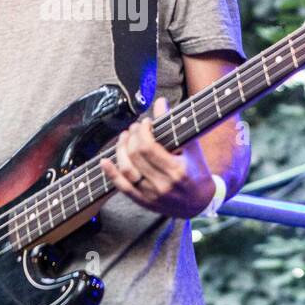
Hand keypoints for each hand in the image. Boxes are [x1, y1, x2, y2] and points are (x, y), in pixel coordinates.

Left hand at [99, 96, 215, 218]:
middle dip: (131, 137)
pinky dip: (111, 173)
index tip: (146, 123)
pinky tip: (104, 161)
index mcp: (177, 170)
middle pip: (135, 155)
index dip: (142, 131)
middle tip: (134, 128)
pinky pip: (122, 187)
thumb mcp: (191, 147)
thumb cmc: (197, 171)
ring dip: (120, 150)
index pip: (148, 147)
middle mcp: (163, 184)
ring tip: (124, 138)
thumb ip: (175, 124)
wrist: (200, 202)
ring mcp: (151, 195)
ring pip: (126, 170)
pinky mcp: (143, 201)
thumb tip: (160, 102)